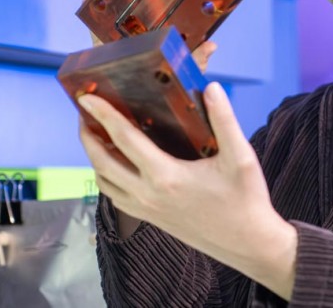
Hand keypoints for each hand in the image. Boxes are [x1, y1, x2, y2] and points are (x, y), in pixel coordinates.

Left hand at [78, 83, 296, 298]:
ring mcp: (147, 210)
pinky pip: (116, 197)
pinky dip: (107, 178)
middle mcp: (148, 194)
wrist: (248, 243)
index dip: (102, 114)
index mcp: (165, 176)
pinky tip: (117, 166)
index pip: (123, 138)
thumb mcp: (240, 156)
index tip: (86, 97)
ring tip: (96, 136)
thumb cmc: (245, 199)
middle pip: (102, 162)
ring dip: (94, 158)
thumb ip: (224, 119)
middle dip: (88, 136)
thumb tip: (211, 87)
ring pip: (105, 183)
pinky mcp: (151, 219)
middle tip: (84, 113)